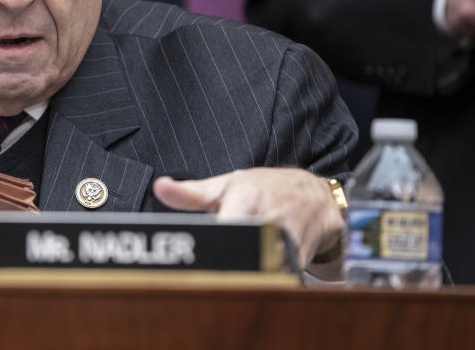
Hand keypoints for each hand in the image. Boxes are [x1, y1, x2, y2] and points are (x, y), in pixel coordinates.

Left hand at [153, 168, 343, 271]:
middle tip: (195, 282)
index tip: (189, 261)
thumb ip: (191, 193)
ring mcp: (288, 245)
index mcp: (248, 198)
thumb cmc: (266, 188)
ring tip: (213, 289)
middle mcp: (270, 221)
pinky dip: (256, 287)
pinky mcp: (298, 265)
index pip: (226, 226)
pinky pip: (273, 282)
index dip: (210, 246)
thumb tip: (159, 187)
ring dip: (237, 282)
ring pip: (258, 274)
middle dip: (219, 270)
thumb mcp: (227, 184)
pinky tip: (238, 291)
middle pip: (241, 255)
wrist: (315, 199)